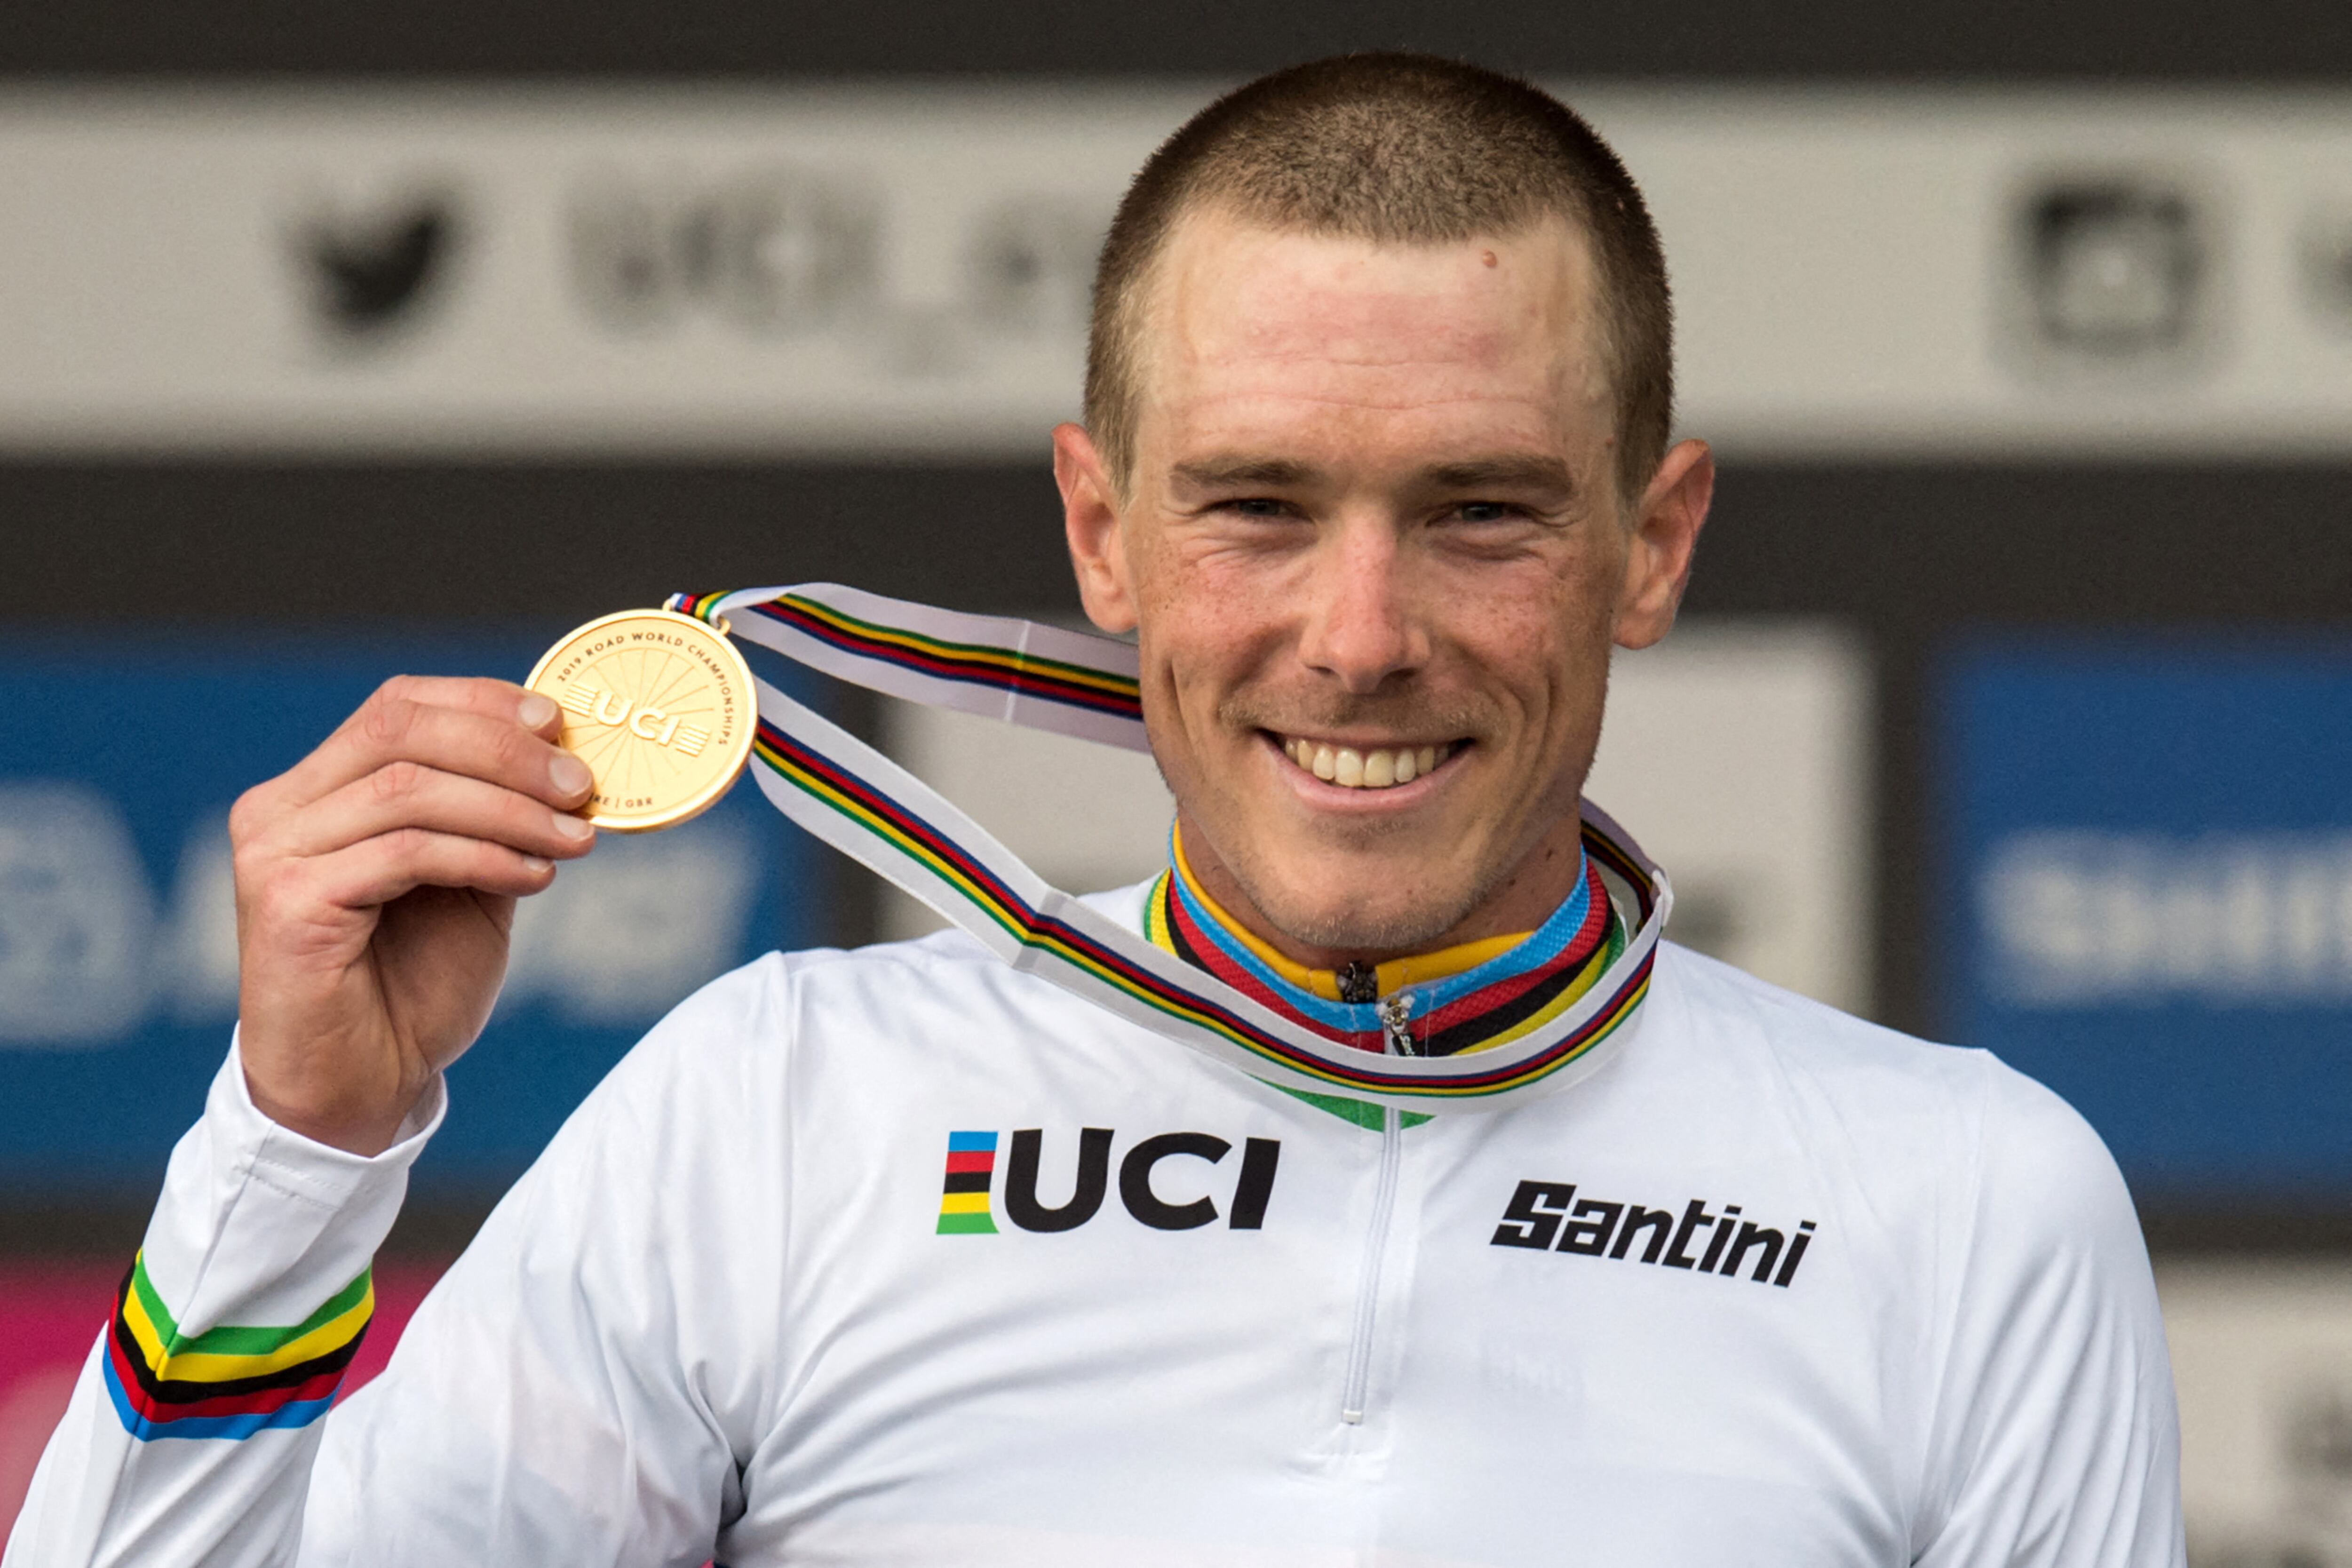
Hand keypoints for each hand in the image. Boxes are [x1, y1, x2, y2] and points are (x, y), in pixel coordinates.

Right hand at [228, 677, 596, 1154]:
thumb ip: (494, 819)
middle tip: (581, 784)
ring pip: (409, 789)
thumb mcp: (469, 883)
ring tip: (575, 839)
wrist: (360, 1086)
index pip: (398, 705)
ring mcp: (276, 852)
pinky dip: (484, 856)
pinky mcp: (288, 902)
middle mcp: (281, 808)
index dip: (484, 702)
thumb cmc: (411, 986)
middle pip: (401, 730)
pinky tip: (535, 878)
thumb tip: (566, 762)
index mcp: (315, 789)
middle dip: (507, 749)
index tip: (560, 721)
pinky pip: (407, 852)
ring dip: (511, 808)